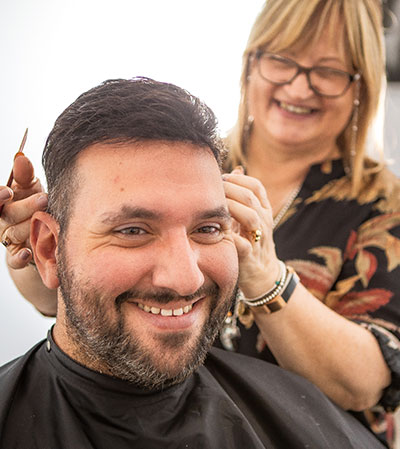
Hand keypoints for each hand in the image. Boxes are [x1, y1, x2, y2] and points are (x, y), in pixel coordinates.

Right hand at [0, 155, 46, 268]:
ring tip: (47, 219)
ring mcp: (8, 239)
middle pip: (7, 215)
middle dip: (25, 207)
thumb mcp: (29, 188)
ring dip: (30, 227)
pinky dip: (20, 257)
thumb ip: (25, 175)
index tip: (9, 191)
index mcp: (1, 203)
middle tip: (44, 199)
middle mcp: (1, 221)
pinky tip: (28, 252)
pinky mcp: (17, 256)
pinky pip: (15, 259)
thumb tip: (21, 158)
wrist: (41, 232)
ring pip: (14, 233)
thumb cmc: (33, 204)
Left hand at [223, 167, 279, 297]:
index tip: (221, 177)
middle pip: (251, 198)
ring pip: (251, 217)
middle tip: (212, 187)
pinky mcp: (249, 257)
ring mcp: (258, 239)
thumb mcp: (249, 218)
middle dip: (230, 189)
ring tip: (215, 204)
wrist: (262, 276)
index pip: (256, 187)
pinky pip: (242, 244)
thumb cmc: (250, 242)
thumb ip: (242, 196)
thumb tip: (235, 170)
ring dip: (231, 207)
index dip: (238, 179)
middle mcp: (263, 222)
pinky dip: (230, 237)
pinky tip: (217, 230)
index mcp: (263, 211)